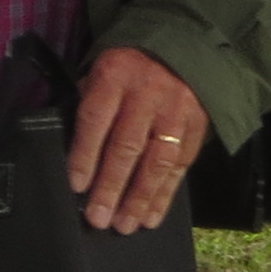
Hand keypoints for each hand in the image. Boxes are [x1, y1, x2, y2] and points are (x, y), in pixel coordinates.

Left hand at [68, 45, 211, 233]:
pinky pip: (180, 165)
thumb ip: (89, 104)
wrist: (182, 46)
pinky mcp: (195, 126)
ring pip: (156, 161)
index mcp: (115, 77)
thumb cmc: (128, 67)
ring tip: (126, 224)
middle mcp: (147, 95)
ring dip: (140, 198)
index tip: (77, 186)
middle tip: (99, 218)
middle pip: (127, 146)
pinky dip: (165, 193)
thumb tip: (75, 153)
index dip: (85, 155)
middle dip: (111, 186)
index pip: (96, 120)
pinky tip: (152, 215)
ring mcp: (174, 112)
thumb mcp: (101, 71)